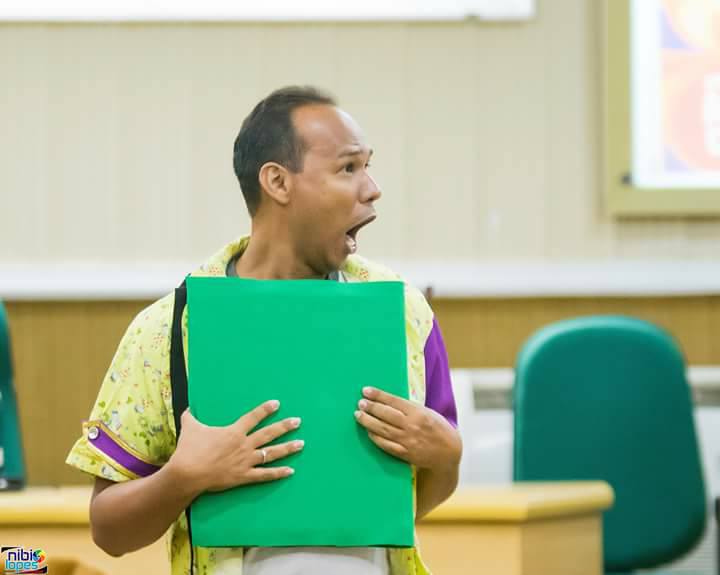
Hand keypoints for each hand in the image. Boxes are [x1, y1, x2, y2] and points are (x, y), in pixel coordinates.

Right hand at [168, 400, 303, 492]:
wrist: (188, 473)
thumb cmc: (189, 449)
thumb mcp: (190, 427)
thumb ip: (191, 416)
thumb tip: (187, 408)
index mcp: (233, 432)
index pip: (253, 417)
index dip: (265, 410)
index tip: (277, 404)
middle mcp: (244, 445)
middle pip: (268, 433)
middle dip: (284, 426)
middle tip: (298, 421)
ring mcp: (246, 461)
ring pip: (271, 453)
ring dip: (287, 448)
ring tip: (301, 444)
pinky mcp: (244, 476)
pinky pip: (264, 475)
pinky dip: (278, 474)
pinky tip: (290, 471)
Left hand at [354, 387, 461, 470]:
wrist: (448, 453)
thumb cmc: (438, 428)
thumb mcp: (428, 412)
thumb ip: (410, 408)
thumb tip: (387, 400)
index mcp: (419, 413)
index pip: (394, 401)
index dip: (379, 395)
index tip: (366, 390)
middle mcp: (412, 426)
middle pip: (386, 415)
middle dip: (371, 407)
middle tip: (360, 402)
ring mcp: (408, 441)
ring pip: (383, 429)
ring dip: (368, 421)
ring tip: (358, 415)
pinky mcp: (405, 453)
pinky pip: (386, 445)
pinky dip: (375, 437)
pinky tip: (368, 431)